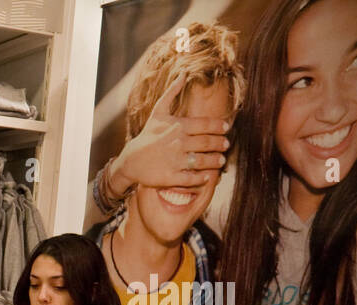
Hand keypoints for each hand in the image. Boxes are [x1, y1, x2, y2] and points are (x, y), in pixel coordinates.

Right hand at [107, 74, 229, 194]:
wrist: (130, 160)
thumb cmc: (147, 136)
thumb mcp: (158, 112)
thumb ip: (171, 93)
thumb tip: (183, 73)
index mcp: (178, 126)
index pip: (206, 125)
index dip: (219, 127)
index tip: (226, 129)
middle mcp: (178, 143)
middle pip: (207, 142)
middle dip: (220, 144)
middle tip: (225, 145)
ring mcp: (174, 160)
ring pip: (202, 160)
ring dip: (215, 161)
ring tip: (220, 160)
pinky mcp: (170, 176)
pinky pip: (191, 178)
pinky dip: (201, 178)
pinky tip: (207, 176)